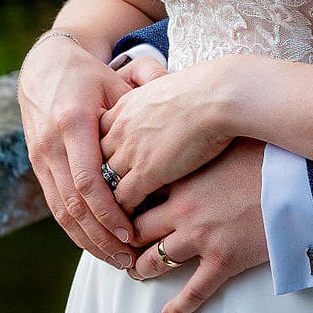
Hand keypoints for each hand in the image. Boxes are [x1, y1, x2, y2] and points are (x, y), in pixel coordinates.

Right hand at [18, 35, 138, 266]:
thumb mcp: (117, 78)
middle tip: (129, 260)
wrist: (45, 66)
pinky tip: (99, 243)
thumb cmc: (90, 74)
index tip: (132, 232)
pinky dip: (77, 229)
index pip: (88, 180)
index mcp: (73, 123)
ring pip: (62, 212)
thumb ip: (146, 92)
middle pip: (73, 206)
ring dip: (88, 241)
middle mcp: (52, 145)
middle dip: (100, 238)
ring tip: (118, 261)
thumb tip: (179, 99)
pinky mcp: (38, 166)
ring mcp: (41, 158)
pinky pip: (57, 206)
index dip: (110, 211)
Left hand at [98, 61, 231, 211]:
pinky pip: (121, 200)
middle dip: (95, 186)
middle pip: (93, 164)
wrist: (219, 94)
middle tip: (99, 207)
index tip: (106, 174)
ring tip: (111, 224)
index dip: (101, 158)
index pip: (97, 138)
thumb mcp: (168, 87)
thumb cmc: (207, 89)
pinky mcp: (145, 172)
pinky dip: (121, 216)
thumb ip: (156, 103)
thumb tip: (164, 111)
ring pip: (103, 186)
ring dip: (105, 207)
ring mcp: (130, 151)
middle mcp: (120, 129)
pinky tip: (129, 225)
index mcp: (125, 107)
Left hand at [127, 139, 269, 312]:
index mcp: (184, 177)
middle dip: (126, 238)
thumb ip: (204, 142)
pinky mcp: (222, 262)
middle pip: (138, 229)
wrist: (299, 180)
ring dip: (141, 269)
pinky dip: (178, 308)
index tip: (119, 204)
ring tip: (137, 272)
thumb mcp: (229, 141)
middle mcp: (184, 210)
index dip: (126, 200)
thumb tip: (195, 131)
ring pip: (154, 262)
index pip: (140, 191)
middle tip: (122, 243)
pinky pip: (193, 292)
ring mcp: (201, 238)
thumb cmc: (269, 154)